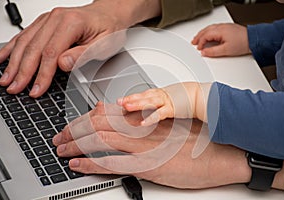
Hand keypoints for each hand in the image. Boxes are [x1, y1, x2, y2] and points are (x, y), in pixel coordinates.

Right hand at [0, 0, 160, 97]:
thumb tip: (62, 64)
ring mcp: (48, 20)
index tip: (35, 89)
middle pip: (34, 48)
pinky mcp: (45, 23)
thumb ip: (82, 54)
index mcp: (71, 23)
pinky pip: (24, 35)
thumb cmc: (108, 29)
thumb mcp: (103, 45)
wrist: (109, 14)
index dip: (41, 74)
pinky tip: (2, 57)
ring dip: (13, 62)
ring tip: (5, 79)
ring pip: (25, 42)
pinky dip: (12, 48)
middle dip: (22, 71)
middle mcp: (56, 18)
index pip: (51, 53)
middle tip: (14, 88)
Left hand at [52, 102, 283, 189]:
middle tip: (59, 136)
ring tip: (60, 148)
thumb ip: (148, 123)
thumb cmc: (200, 139)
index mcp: (148, 119)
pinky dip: (91, 163)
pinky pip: (112, 163)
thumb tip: (128, 121)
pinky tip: (77, 164)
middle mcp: (143, 130)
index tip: (73, 123)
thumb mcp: (172, 125)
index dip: (84, 117)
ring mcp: (144, 148)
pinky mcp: (149, 166)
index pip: (106, 113)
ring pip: (99, 140)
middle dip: (73, 130)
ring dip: (75, 144)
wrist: (223, 153)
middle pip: (97, 124)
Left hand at [117, 82, 211, 125]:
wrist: (204, 96)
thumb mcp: (174, 97)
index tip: (123, 100)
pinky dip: (150, 118)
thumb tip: (157, 107)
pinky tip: (142, 123)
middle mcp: (163, 95)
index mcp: (162, 93)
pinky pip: (160, 114)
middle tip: (118, 101)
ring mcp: (167, 101)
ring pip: (148, 102)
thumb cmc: (192, 97)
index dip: (133, 97)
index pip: (145, 94)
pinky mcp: (173, 109)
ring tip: (125, 106)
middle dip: (130, 98)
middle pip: (143, 96)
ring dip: (136, 104)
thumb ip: (164, 102)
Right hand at [192, 23, 250, 56]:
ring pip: (209, 29)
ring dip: (203, 34)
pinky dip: (208, 32)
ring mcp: (225, 26)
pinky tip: (208, 36)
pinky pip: (214, 28)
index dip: (200, 43)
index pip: (205, 36)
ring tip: (198, 39)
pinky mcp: (228, 28)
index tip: (198, 48)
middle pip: (205, 30)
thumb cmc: (242, 43)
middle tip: (194, 43)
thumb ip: (213, 52)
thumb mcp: (226, 50)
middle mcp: (221, 27)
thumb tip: (204, 52)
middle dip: (198, 37)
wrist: (253, 40)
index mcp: (219, 31)